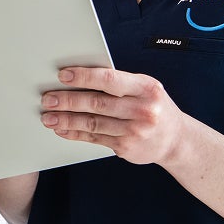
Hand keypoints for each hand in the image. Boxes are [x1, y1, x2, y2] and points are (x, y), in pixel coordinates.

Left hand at [40, 67, 182, 165]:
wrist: (176, 140)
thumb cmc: (154, 107)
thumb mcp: (145, 89)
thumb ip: (120, 84)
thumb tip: (81, 77)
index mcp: (146, 88)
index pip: (109, 80)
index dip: (84, 77)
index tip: (63, 75)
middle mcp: (142, 110)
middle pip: (97, 103)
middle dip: (68, 101)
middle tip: (48, 99)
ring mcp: (134, 131)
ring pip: (93, 123)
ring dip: (67, 120)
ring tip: (48, 117)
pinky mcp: (126, 147)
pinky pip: (95, 138)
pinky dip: (75, 133)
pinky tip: (62, 130)